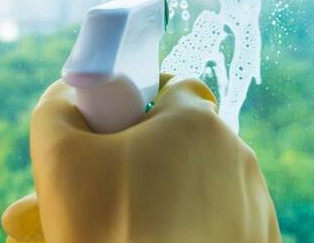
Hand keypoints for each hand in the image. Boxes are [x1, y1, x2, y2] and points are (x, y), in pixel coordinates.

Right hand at [2, 75, 281, 242]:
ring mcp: (255, 207)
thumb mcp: (57, 156)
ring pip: (199, 186)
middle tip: (99, 197)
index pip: (167, 87)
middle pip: (180, 142)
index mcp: (197, 122)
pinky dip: (191, 232)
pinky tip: (156, 241)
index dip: (131, 107)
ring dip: (164, 199)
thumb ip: (58, 108)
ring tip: (121, 229)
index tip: (104, 141)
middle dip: (140, 162)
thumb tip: (69, 95)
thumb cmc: (106, 230)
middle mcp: (238, 157)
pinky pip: (218, 224)